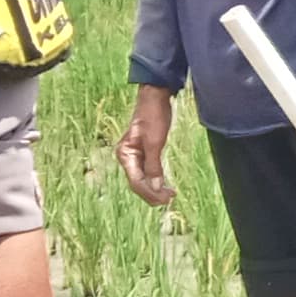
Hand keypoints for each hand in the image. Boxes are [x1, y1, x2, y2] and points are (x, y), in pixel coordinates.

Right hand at [118, 86, 176, 206]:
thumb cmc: (153, 116)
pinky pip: (147, 171)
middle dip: (152, 193)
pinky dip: (156, 179)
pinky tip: (165, 185)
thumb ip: (153, 165)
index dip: (150, 193)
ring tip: (170, 194)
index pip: (136, 182)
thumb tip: (154, 187)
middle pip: (138, 183)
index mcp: (125, 154)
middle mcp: (127, 156)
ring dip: (155, 188)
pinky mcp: (143, 152)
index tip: (165, 199)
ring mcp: (134, 155)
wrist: (155, 97)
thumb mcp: (155, 141)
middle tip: (170, 198)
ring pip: (142, 179)